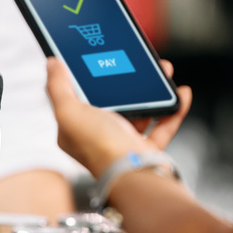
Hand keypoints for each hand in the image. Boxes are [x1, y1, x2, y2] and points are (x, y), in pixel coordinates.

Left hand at [45, 57, 191, 177]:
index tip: (103, 58)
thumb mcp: (68, 112)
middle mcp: (98, 136)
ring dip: (155, 91)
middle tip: (142, 63)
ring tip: (165, 72)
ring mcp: (123, 143)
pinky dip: (173, 110)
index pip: (79, 98)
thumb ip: (58, 86)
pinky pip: (163, 126)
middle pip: (114, 101)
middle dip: (130, 80)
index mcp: (75, 129)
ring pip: (141, 111)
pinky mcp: (146, 150)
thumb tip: (52, 63)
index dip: (91, 77)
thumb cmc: (99, 147)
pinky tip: (180, 94)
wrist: (133, 174)